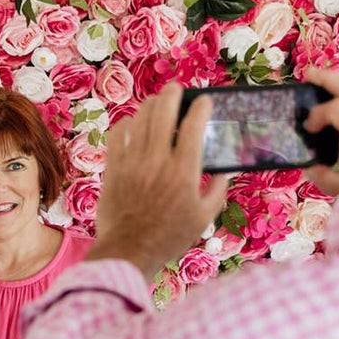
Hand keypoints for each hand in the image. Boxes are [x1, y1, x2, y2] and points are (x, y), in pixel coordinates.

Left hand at [88, 83, 230, 276]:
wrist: (130, 249)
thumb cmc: (170, 237)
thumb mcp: (203, 218)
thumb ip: (217, 192)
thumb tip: (225, 173)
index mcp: (184, 171)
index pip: (194, 126)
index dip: (201, 107)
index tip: (205, 101)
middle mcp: (158, 160)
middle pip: (163, 112)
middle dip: (172, 94)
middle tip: (177, 89)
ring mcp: (133, 162)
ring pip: (140, 119)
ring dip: (150, 105)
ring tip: (157, 101)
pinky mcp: (113, 168)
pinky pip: (117, 135)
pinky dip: (126, 124)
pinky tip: (132, 122)